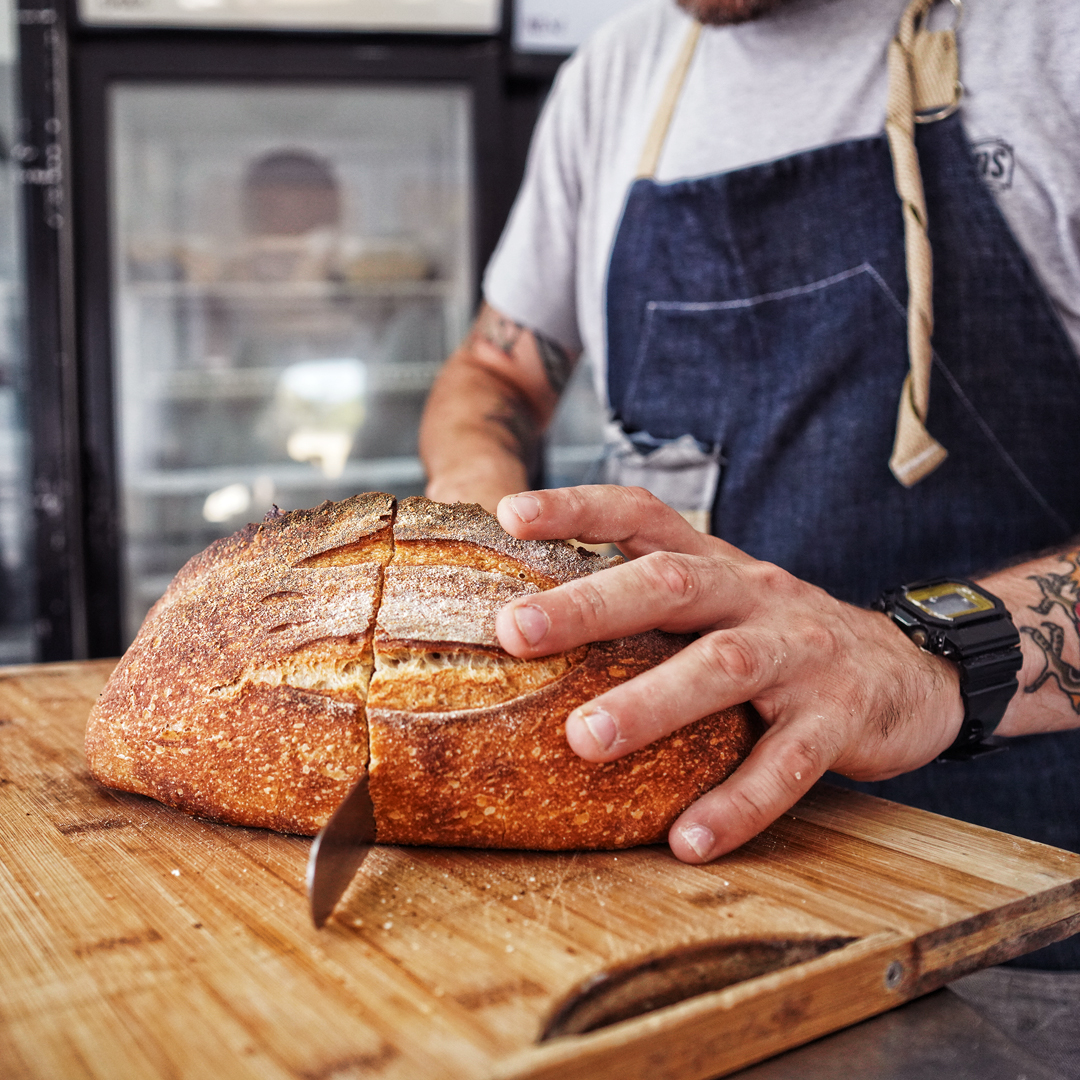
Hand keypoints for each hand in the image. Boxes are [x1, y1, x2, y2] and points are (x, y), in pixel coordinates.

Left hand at [493, 485, 964, 862]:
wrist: (910, 671)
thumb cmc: (783, 637)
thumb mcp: (724, 601)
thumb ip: (654, 605)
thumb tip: (541, 620)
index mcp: (717, 565)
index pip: (644, 516)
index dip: (579, 507)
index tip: (511, 514)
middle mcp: (755, 595)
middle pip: (671, 585)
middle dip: (590, 605)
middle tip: (514, 631)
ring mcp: (800, 654)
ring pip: (724, 666)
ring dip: (652, 702)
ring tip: (585, 739)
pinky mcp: (839, 719)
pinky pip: (787, 764)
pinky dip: (738, 802)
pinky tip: (688, 839)